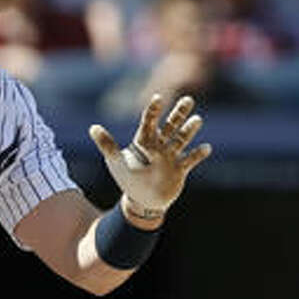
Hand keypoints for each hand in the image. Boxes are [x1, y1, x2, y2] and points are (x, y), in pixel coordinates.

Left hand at [88, 94, 211, 219]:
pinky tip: (206, 147)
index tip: (158, 97)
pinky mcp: (180, 169)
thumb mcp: (116, 162)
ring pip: (182, 139)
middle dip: (179, 113)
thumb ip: (107, 145)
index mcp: (144, 142)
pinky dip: (198, 154)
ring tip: (197, 120)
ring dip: (189, 130)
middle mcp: (159, 146)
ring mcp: (171, 156)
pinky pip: (191, 159)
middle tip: (188, 100)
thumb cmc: (127, 180)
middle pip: (170, 125)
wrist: (141, 201)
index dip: (154, 110)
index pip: (149, 122)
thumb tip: (92, 127)